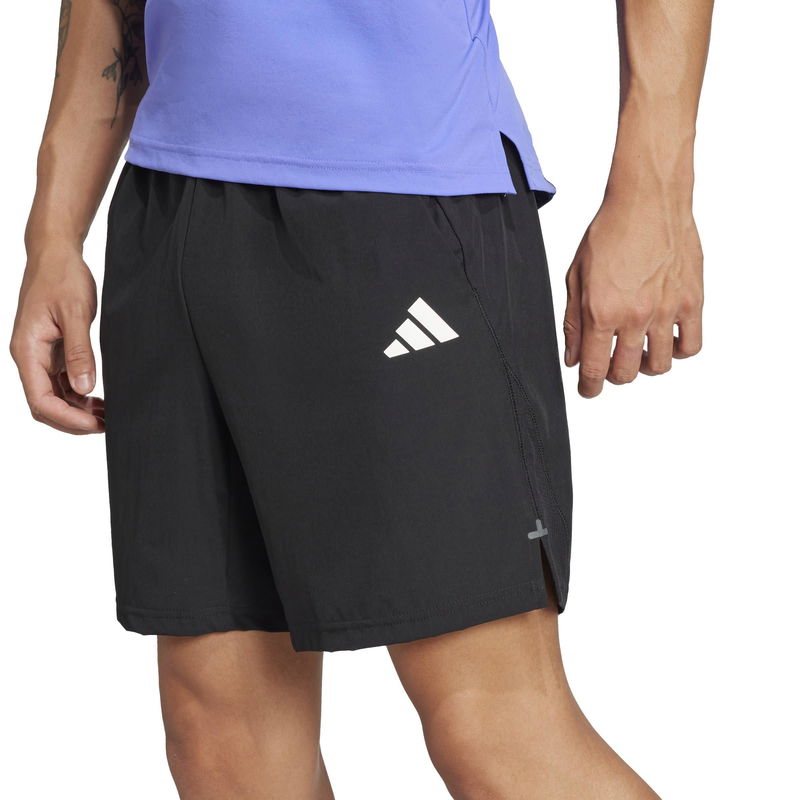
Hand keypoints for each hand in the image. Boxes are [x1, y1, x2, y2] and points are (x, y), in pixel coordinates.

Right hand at [10, 244, 103, 433]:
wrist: (56, 254)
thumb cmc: (62, 277)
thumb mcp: (75, 313)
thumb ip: (80, 352)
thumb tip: (84, 388)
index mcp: (27, 350)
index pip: (41, 400)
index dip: (67, 418)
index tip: (95, 425)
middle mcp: (29, 357)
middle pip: (45, 405)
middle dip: (73, 420)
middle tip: (106, 426)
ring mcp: (39, 356)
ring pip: (54, 396)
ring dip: (78, 410)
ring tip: (108, 416)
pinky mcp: (51, 352)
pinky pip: (61, 383)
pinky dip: (78, 395)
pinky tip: (99, 400)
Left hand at [563, 189, 703, 397]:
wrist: (647, 201)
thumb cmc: (609, 233)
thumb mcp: (576, 277)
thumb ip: (573, 322)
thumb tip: (574, 358)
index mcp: (601, 312)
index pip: (595, 369)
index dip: (589, 388)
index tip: (588, 391)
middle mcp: (635, 316)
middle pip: (625, 373)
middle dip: (613, 377)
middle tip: (610, 366)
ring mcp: (666, 311)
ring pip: (659, 366)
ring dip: (645, 367)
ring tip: (638, 352)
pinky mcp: (692, 301)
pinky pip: (690, 346)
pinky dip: (677, 351)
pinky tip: (665, 341)